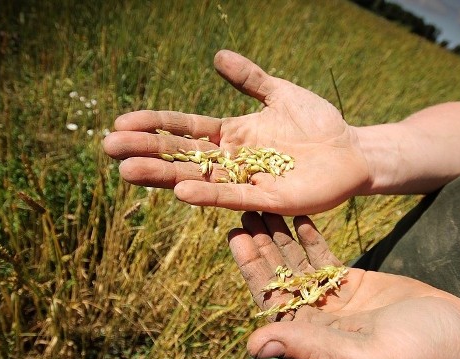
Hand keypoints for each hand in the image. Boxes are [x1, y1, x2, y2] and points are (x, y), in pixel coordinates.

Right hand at [103, 50, 369, 214]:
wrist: (352, 150)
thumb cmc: (318, 124)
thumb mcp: (280, 93)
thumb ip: (249, 78)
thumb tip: (216, 56)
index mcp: (231, 134)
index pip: (184, 128)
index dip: (154, 125)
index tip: (121, 121)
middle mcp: (232, 160)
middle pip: (181, 155)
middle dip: (145, 150)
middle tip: (107, 146)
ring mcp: (247, 181)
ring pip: (197, 179)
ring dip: (163, 175)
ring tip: (128, 171)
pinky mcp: (268, 200)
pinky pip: (232, 196)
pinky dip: (207, 195)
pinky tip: (181, 191)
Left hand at [228, 212, 459, 358]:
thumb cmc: (418, 355)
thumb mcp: (363, 356)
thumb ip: (311, 349)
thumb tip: (254, 346)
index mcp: (312, 339)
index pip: (271, 301)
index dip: (252, 269)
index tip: (237, 236)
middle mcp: (316, 320)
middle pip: (280, 278)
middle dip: (262, 246)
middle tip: (246, 211)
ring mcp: (334, 301)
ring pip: (299, 265)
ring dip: (281, 237)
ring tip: (266, 206)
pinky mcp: (354, 284)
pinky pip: (324, 259)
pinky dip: (310, 238)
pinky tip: (298, 216)